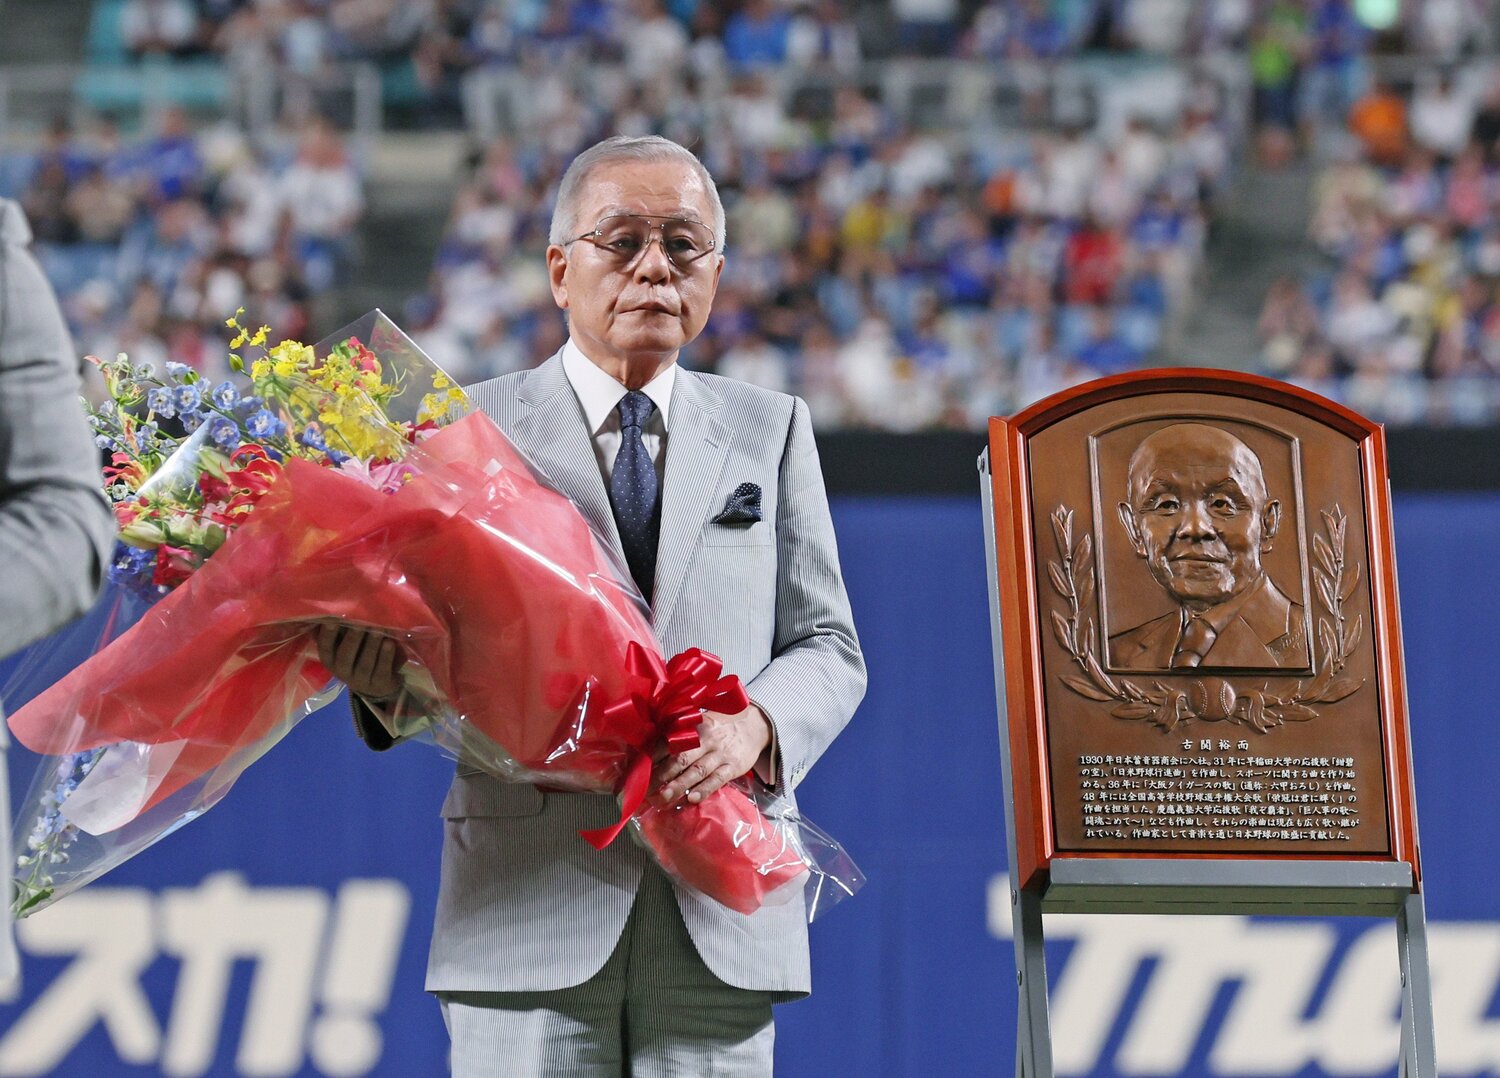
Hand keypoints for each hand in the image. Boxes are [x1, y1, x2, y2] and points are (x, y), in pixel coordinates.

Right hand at [315, 623, 405, 700]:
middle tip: (360, 623)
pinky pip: (382, 671)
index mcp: (330, 659)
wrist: (376, 686)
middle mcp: (342, 671)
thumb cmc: (357, 656)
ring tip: (378, 630)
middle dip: (352, 639)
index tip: (333, 619)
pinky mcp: (379, 684)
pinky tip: (390, 643)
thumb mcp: (343, 646)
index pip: (325, 647)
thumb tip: (331, 608)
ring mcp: (360, 680)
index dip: (327, 634)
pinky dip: (386, 657)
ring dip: (371, 646)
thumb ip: (338, 631)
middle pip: (345, 656)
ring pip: (364, 664)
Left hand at [651, 704, 771, 806]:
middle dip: (660, 776)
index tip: (639, 772)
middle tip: (645, 790)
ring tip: (663, 798)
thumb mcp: (700, 724)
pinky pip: (717, 779)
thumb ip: (680, 736)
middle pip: (680, 759)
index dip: (652, 758)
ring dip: (678, 785)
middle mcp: (705, 739)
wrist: (753, 726)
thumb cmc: (719, 728)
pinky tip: (692, 799)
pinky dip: (704, 789)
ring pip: (696, 771)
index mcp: (693, 728)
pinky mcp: (733, 766)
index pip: (669, 742)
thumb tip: (650, 752)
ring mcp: (720, 753)